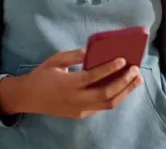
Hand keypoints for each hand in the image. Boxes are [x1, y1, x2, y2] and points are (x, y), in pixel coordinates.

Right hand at [0, 48, 142, 118]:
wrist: (28, 98)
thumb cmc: (42, 75)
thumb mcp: (56, 60)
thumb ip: (74, 55)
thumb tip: (92, 50)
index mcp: (69, 84)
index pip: (93, 77)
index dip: (110, 69)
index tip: (123, 60)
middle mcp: (76, 99)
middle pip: (106, 94)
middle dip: (124, 82)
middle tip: (135, 70)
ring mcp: (79, 109)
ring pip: (107, 104)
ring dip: (125, 92)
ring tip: (137, 80)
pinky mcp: (81, 114)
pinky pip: (101, 107)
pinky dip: (115, 98)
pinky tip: (124, 88)